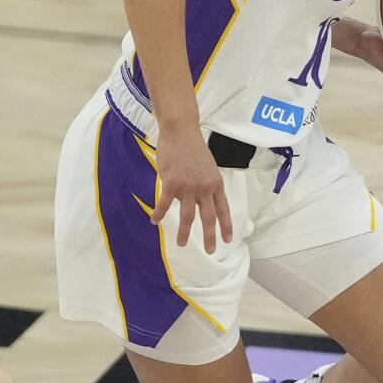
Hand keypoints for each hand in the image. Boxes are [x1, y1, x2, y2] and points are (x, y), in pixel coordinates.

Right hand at [153, 122, 233, 254]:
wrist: (181, 132)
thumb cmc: (192, 147)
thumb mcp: (207, 167)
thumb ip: (205, 184)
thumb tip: (197, 199)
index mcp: (215, 184)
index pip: (224, 209)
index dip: (226, 225)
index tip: (228, 239)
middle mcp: (204, 188)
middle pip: (208, 217)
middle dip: (209, 237)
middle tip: (210, 251)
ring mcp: (188, 187)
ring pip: (188, 216)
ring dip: (184, 232)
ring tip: (181, 243)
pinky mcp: (171, 184)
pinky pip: (164, 205)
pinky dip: (159, 214)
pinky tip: (154, 221)